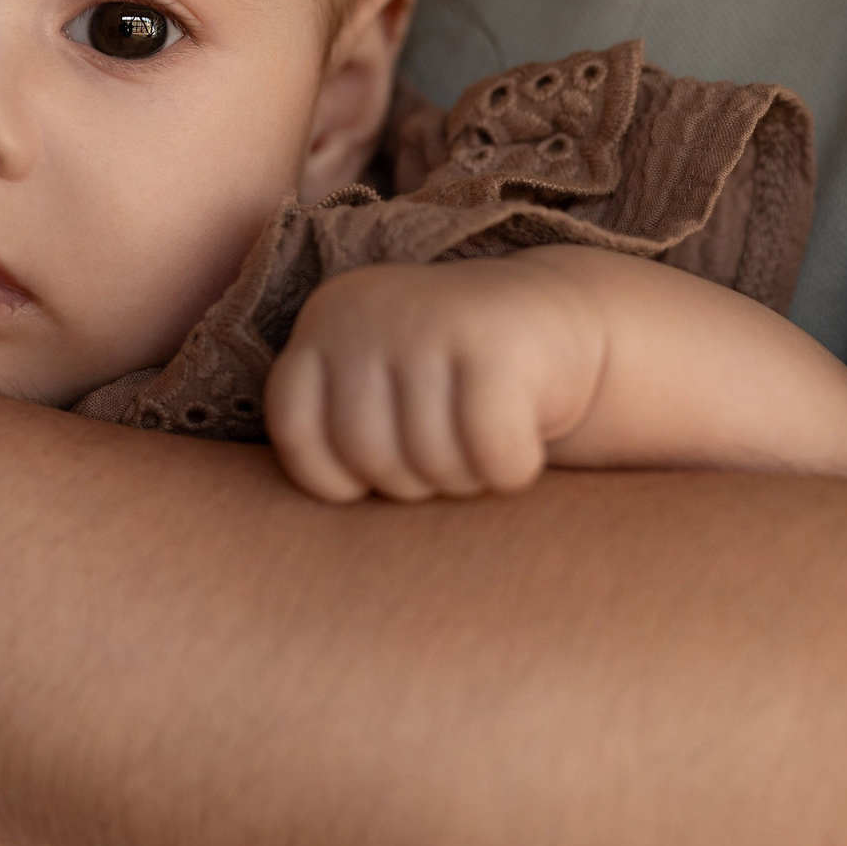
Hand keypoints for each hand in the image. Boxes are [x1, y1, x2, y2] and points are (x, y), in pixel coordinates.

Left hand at [266, 253, 605, 502]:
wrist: (553, 320)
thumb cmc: (449, 382)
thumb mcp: (377, 386)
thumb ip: (338, 428)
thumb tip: (297, 533)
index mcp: (324, 323)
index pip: (293, 428)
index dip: (332, 476)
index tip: (370, 476)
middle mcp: (366, 312)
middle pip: (366, 452)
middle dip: (412, 482)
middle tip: (444, 460)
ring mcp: (429, 319)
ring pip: (430, 458)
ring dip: (465, 479)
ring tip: (478, 447)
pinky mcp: (496, 341)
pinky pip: (491, 451)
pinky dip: (510, 470)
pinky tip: (522, 443)